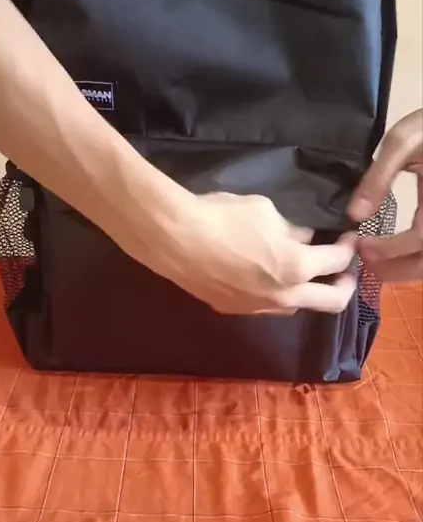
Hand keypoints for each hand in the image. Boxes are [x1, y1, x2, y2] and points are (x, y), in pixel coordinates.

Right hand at [158, 192, 355, 314]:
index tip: (347, 238)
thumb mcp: (265, 211)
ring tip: (300, 272)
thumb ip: (291, 229)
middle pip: (332, 302)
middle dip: (344, 286)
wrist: (175, 240)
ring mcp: (258, 308)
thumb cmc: (223, 218)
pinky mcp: (233, 310)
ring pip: (297, 306)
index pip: (337, 262)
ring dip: (306, 291)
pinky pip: (266, 305)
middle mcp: (284, 295)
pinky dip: (274, 291)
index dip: (347, 248)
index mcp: (297, 266)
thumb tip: (302, 238)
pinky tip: (262, 275)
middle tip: (342, 272)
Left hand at [349, 108, 422, 281]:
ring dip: (407, 268)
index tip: (361, 245)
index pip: (420, 239)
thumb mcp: (403, 142)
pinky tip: (396, 251)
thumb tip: (355, 215)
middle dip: (396, 269)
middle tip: (364, 261)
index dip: (390, 250)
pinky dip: (415, 257)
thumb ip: (379, 179)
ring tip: (377, 260)